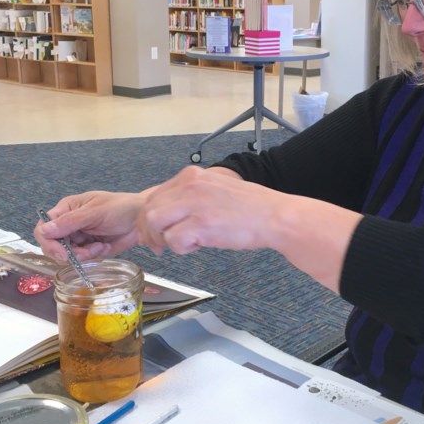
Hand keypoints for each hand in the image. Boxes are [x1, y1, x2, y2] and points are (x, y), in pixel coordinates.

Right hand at [34, 191, 144, 261]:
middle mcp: (69, 224)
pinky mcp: (90, 249)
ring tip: (100, 246)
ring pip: (68, 255)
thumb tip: (45, 230)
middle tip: (86, 253)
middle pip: (53, 246)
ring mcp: (79, 238)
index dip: (48, 242)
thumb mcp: (95, 212)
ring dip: (83, 255)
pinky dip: (94, 255)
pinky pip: (83, 259)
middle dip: (68, 253)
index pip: (44, 228)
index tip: (62, 253)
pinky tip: (105, 246)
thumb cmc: (120, 207)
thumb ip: (70, 222)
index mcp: (66, 210)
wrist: (142, 218)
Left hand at [137, 166, 281, 254]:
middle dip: (150, 231)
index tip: (157, 231)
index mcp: (192, 175)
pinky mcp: (201, 224)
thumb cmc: (250, 207)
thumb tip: (168, 215)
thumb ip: (191, 197)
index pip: (154, 195)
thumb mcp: (215, 189)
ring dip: (162, 238)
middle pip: (149, 209)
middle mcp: (189, 185)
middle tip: (160, 245)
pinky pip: (173, 240)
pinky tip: (198, 245)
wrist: (275, 215)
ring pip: (154, 222)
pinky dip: (181, 248)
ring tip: (179, 244)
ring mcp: (194, 203)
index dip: (151, 217)